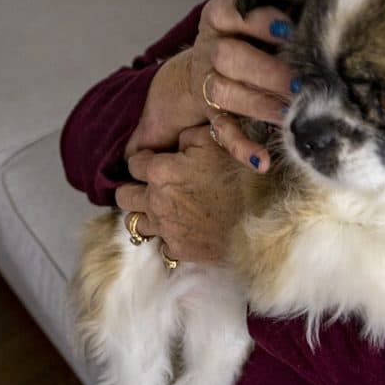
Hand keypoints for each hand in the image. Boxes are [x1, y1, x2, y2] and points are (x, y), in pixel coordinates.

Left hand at [116, 126, 250, 263]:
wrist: (260, 219)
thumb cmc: (238, 175)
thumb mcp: (215, 139)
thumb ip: (188, 135)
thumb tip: (178, 140)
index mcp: (160, 171)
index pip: (133, 164)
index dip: (146, 161)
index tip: (159, 162)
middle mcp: (155, 201)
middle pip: (124, 195)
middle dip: (134, 188)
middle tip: (153, 187)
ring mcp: (164, 228)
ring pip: (133, 222)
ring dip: (144, 213)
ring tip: (161, 209)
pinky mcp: (178, 249)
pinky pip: (159, 243)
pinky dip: (166, 236)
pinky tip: (180, 228)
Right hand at [129, 0, 294, 174]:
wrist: (204, 65)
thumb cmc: (248, 35)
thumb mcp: (257, 16)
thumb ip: (283, 10)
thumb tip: (319, 11)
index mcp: (218, 18)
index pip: (231, 13)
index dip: (259, 21)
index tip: (290, 29)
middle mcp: (208, 48)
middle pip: (228, 56)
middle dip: (266, 71)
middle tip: (300, 84)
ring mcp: (206, 82)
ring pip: (225, 93)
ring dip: (260, 105)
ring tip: (291, 114)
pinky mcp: (211, 113)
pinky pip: (222, 131)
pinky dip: (241, 147)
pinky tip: (262, 160)